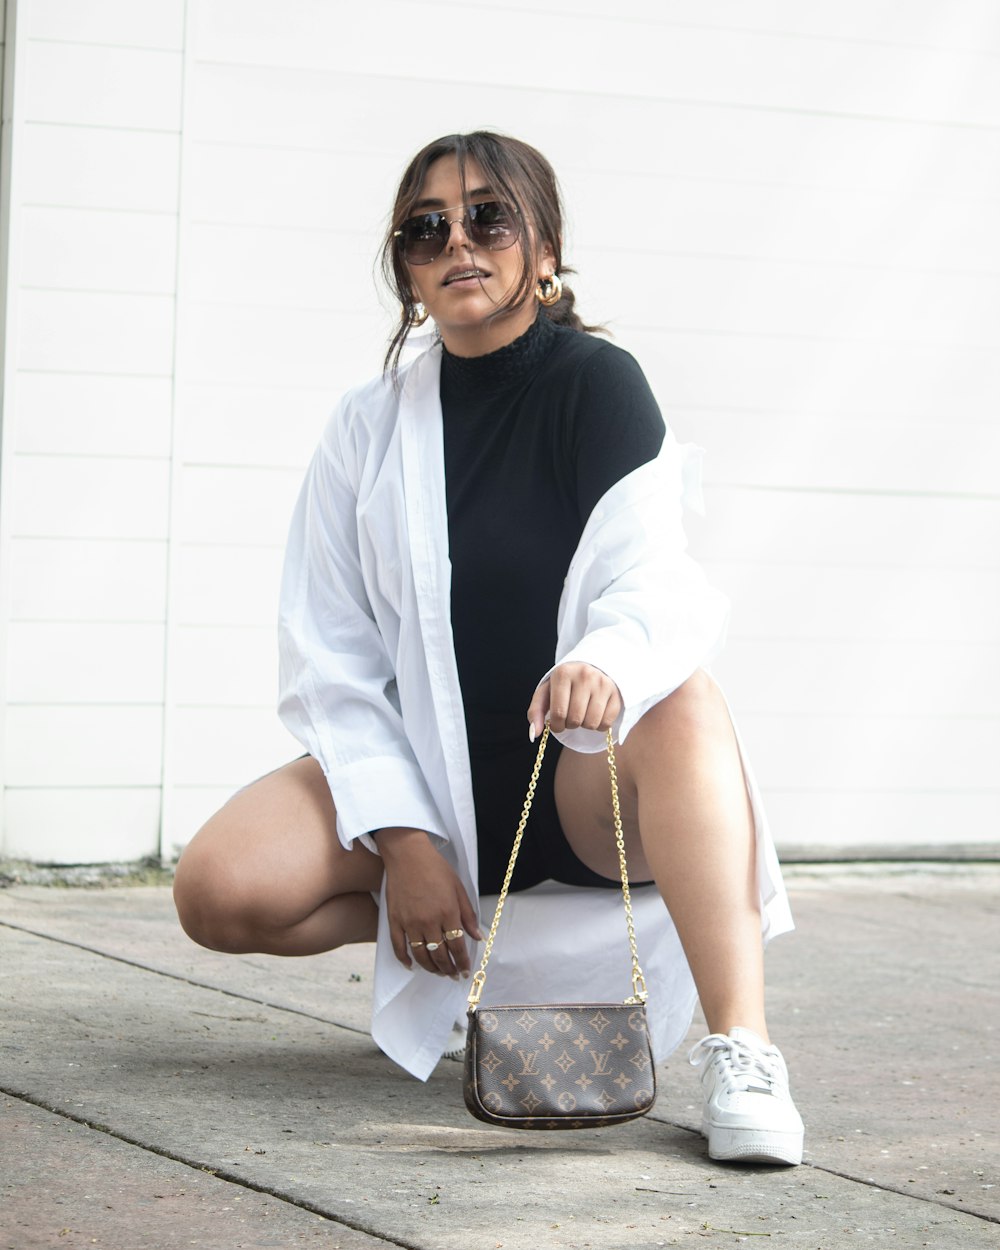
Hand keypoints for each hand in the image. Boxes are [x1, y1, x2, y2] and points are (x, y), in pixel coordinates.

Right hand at [375, 828, 481, 978]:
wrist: (408, 855)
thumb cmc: (436, 868)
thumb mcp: (458, 888)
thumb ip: (468, 915)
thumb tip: (477, 937)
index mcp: (448, 912)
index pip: (457, 946)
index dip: (462, 962)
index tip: (465, 971)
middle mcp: (429, 921)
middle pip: (440, 954)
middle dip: (449, 969)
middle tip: (453, 975)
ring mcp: (410, 922)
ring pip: (421, 955)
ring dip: (431, 968)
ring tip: (439, 972)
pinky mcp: (394, 920)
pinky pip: (398, 947)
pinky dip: (405, 960)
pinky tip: (412, 966)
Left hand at [527, 662, 622, 738]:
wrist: (590, 668)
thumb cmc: (564, 685)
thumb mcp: (546, 693)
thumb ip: (535, 712)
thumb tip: (534, 734)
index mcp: (563, 673)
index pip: (558, 713)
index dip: (556, 725)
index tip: (557, 723)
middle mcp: (584, 675)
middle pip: (575, 719)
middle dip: (570, 725)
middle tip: (570, 716)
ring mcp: (603, 683)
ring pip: (591, 723)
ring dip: (584, 725)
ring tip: (582, 714)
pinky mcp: (616, 693)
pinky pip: (606, 723)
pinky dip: (598, 726)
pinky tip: (594, 714)